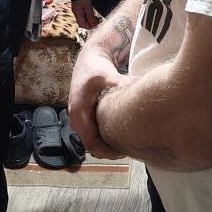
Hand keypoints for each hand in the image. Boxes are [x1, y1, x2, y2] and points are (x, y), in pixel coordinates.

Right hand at [68, 43, 124, 158]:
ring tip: (125, 144)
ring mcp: (79, 119)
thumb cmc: (96, 69)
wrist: (89, 59)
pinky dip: (104, 138)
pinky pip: (93, 134)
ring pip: (92, 140)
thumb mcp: (108, 77)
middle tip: (128, 150)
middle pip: (91, 145)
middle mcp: (75, 119)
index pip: (90, 142)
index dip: (107, 151)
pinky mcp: (84, 117)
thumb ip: (120, 88)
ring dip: (107, 145)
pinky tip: (119, 134)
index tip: (124, 152)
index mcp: (78, 112)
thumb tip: (136, 96)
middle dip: (109, 150)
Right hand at [71, 0, 96, 29]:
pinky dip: (88, 16)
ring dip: (90, 20)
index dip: (90, 27)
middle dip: (91, 24)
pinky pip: (84, 15)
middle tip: (98, 21)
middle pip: (83, 23)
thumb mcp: (88, 7)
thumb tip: (93, 25)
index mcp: (77, 14)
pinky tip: (92, 13)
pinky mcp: (79, 7)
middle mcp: (76, 13)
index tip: (97, 24)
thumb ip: (90, 17)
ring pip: (84, 19)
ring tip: (96, 18)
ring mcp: (77, 10)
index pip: (83, 25)